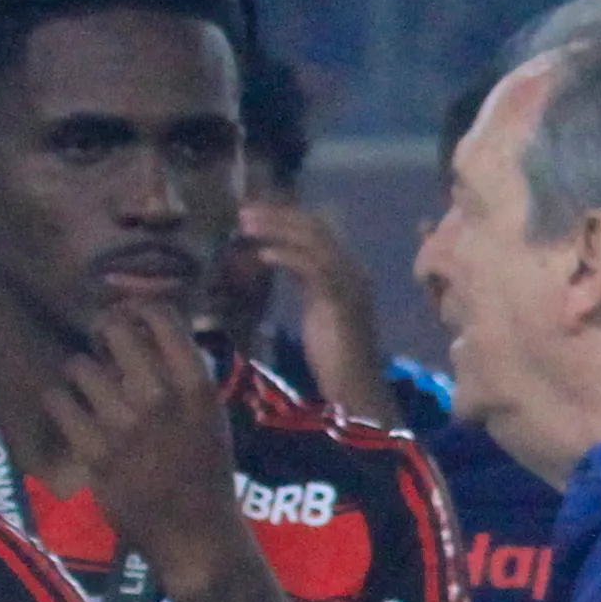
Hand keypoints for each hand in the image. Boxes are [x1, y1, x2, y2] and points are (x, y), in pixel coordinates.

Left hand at [34, 303, 256, 592]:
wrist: (193, 533)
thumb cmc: (206, 474)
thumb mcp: (212, 418)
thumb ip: (184, 378)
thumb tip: (148, 335)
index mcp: (197, 388)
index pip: (161, 317)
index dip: (138, 311)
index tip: (132, 324)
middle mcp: (160, 398)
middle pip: (113, 329)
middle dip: (103, 336)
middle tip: (105, 355)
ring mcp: (124, 424)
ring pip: (79, 367)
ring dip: (81, 377)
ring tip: (91, 394)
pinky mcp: (92, 449)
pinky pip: (57, 401)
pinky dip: (61, 405)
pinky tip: (74, 417)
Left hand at [235, 193, 387, 412]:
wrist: (358, 388)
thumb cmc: (335, 358)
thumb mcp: (316, 311)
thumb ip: (303, 285)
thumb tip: (276, 260)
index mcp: (348, 272)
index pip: (318, 231)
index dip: (285, 217)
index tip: (252, 213)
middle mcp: (354, 272)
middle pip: (316, 228)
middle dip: (278, 216)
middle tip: (243, 213)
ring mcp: (351, 285)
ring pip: (315, 242)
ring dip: (278, 230)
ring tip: (245, 226)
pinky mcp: (343, 302)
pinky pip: (315, 269)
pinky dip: (287, 257)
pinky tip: (261, 256)